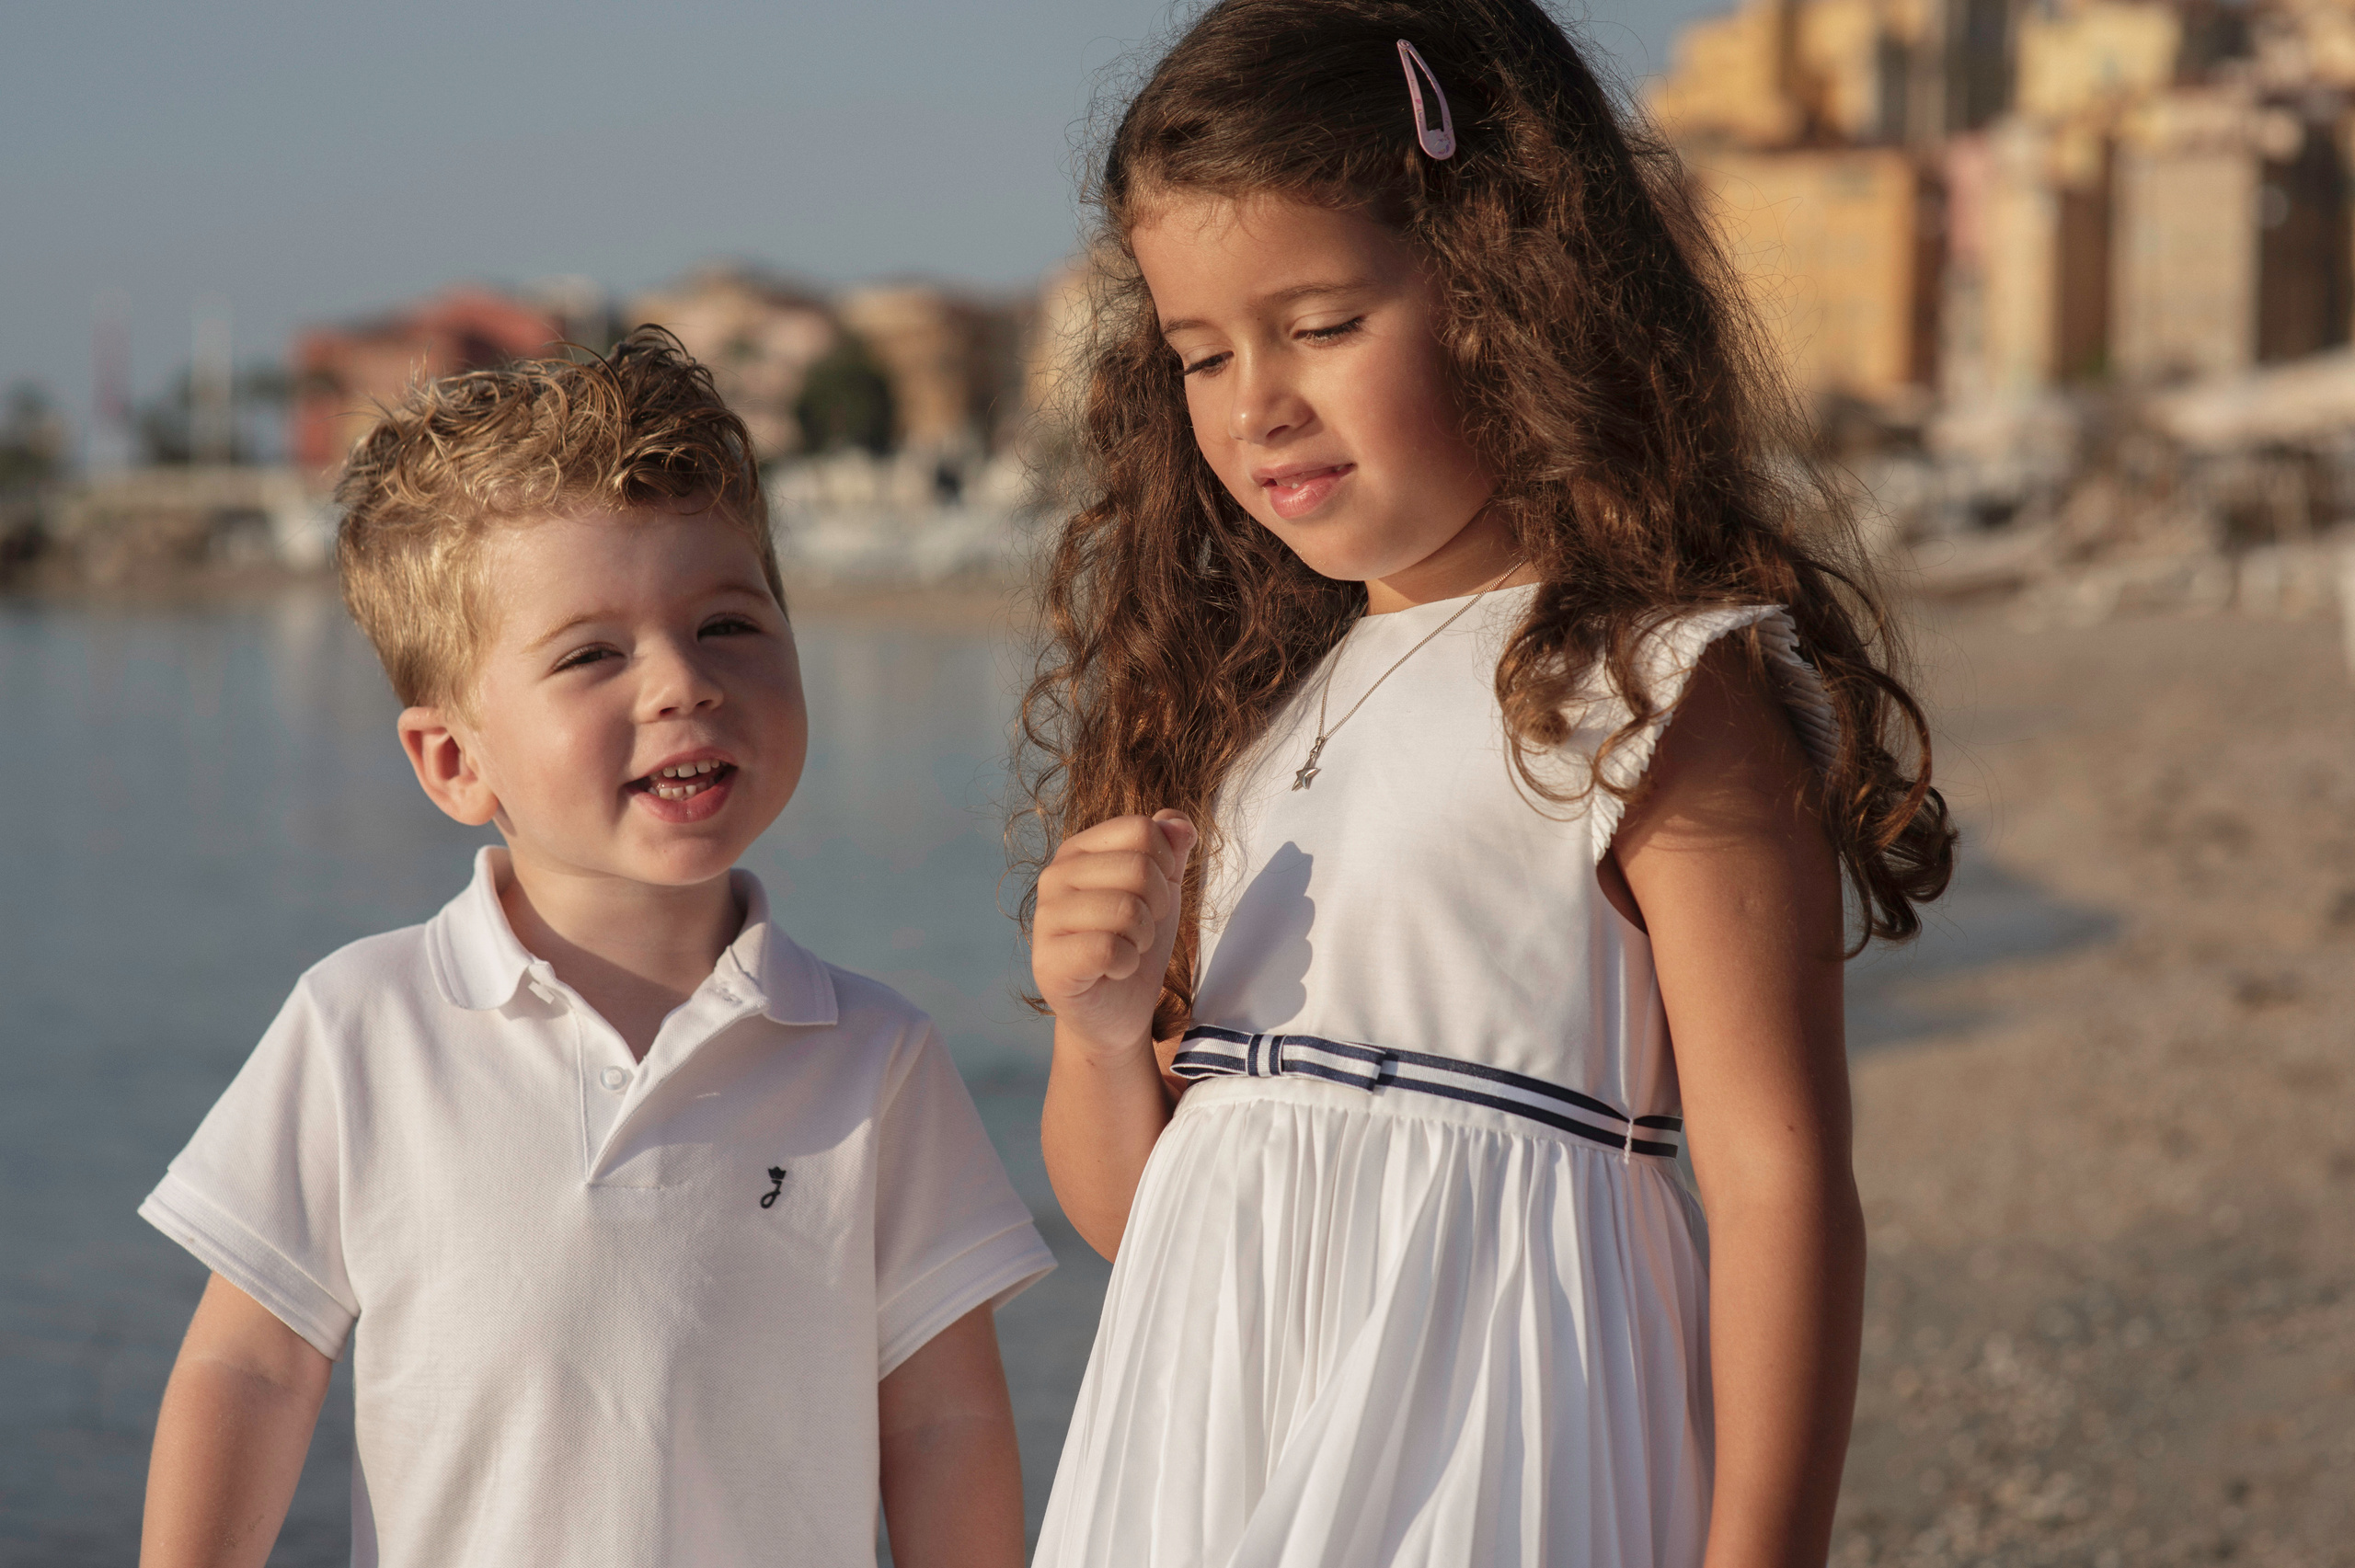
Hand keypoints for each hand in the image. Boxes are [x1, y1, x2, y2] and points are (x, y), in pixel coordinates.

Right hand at [1032, 811, 1194, 1059]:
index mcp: (1079, 851)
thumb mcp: (1162, 890)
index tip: (1153, 898)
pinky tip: (1113, 971)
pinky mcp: (1048, 962)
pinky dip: (1127, 965)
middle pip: (1139, 867)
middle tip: (1140, 932)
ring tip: (1125, 950)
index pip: (1141, 829)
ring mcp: (1045, 919)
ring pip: (1127, 909)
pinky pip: (1109, 949)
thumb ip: (1170, 850)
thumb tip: (1177, 823)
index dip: (1165, 867)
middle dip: (1157, 907)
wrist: (1116, 1011)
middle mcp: (1054, 877)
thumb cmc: (1134, 944)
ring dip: (1142, 939)